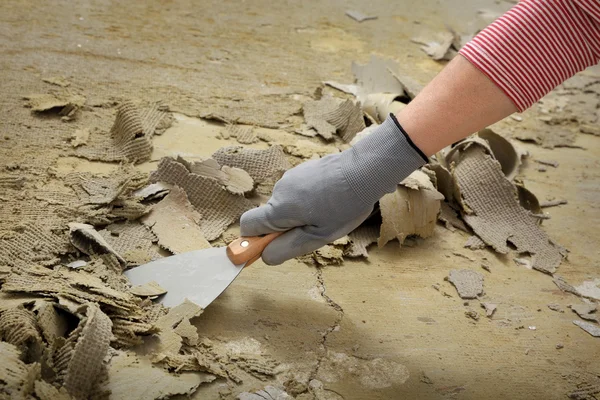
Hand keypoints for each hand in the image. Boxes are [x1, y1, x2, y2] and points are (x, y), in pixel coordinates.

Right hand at [240, 115, 426, 264]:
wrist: (365, 170)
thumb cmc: (344, 206)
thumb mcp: (317, 236)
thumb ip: (287, 248)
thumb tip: (264, 257)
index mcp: (278, 208)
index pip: (248, 226)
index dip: (254, 240)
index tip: (274, 247)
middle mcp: (279, 190)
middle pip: (270, 216)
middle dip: (286, 228)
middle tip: (315, 231)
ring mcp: (291, 177)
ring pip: (286, 204)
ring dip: (300, 213)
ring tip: (329, 213)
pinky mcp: (303, 169)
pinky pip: (297, 191)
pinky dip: (308, 199)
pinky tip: (331, 199)